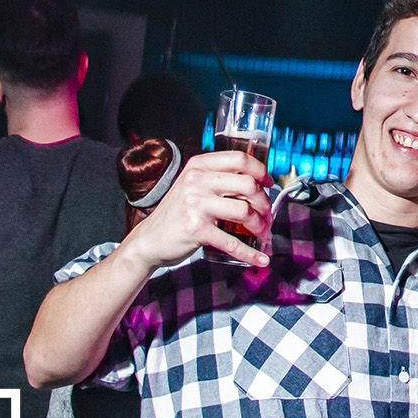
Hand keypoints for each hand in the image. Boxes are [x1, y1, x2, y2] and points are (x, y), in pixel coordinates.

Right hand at [120, 151, 271, 270]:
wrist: (149, 240)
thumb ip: (217, 179)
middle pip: (248, 185)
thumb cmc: (177, 214)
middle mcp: (197, 181)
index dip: (261, 171)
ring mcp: (196, 205)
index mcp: (199, 166)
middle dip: (265, 203)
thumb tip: (257, 184)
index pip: (240, 159)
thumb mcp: (192, 186)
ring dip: (261, 226)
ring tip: (263, 234)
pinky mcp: (196, 229)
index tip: (268, 184)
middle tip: (267, 215)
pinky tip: (260, 257)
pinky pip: (232, 242)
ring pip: (245, 211)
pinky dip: (250, 252)